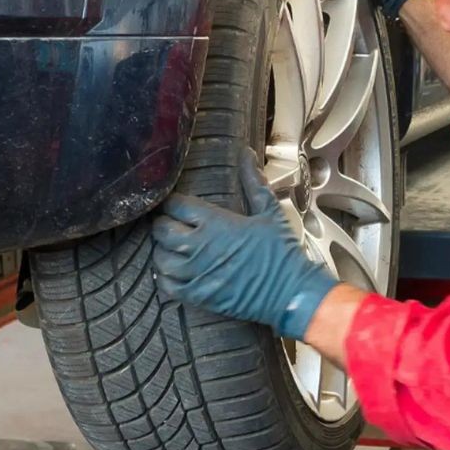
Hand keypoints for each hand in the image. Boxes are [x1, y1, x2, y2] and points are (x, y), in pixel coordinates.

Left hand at [151, 147, 337, 339]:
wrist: (290, 292)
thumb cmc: (280, 252)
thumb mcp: (269, 212)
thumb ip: (253, 182)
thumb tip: (247, 153)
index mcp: (215, 222)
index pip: (176, 205)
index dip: (172, 202)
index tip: (175, 203)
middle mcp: (199, 246)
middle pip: (162, 230)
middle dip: (162, 224)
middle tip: (169, 223)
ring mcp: (196, 273)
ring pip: (160, 258)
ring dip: (162, 250)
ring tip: (171, 247)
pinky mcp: (198, 295)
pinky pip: (167, 285)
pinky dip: (165, 276)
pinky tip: (174, 271)